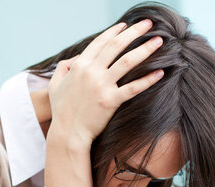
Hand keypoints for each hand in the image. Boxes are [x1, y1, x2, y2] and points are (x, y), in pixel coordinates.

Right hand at [47, 19, 164, 148]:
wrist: (67, 134)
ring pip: (127, 62)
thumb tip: (74, 59)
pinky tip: (160, 72)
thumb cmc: (61, 112)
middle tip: (149, 24)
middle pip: (116, 46)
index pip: (100, 42)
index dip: (114, 31)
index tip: (126, 25)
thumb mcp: (54, 86)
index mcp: (79, 66)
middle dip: (134, 32)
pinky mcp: (110, 101)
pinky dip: (148, 79)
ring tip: (159, 41)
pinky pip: (133, 88)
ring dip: (145, 49)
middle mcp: (91, 72)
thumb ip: (62, 68)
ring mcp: (101, 86)